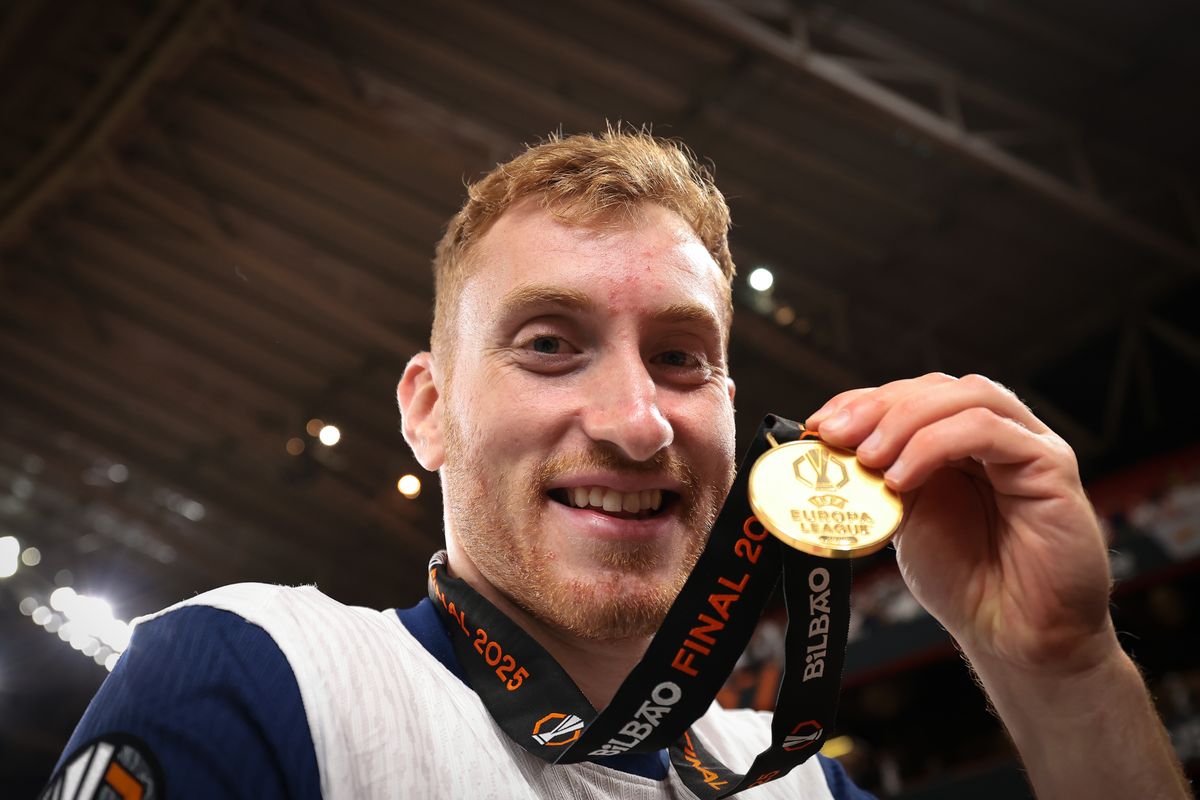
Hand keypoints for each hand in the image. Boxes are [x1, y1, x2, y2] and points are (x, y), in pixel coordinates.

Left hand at [806, 373, 1117, 675]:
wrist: (1017, 636)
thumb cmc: (966, 581)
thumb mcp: (904, 518)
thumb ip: (879, 476)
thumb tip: (828, 446)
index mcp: (961, 440)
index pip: (912, 394)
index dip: (862, 400)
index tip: (818, 426)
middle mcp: (998, 433)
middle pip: (936, 387)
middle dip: (878, 406)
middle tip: (835, 435)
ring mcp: (1028, 444)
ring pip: (966, 396)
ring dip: (905, 420)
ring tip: (868, 459)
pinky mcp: (1051, 466)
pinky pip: (989, 430)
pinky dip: (936, 443)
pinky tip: (902, 477)